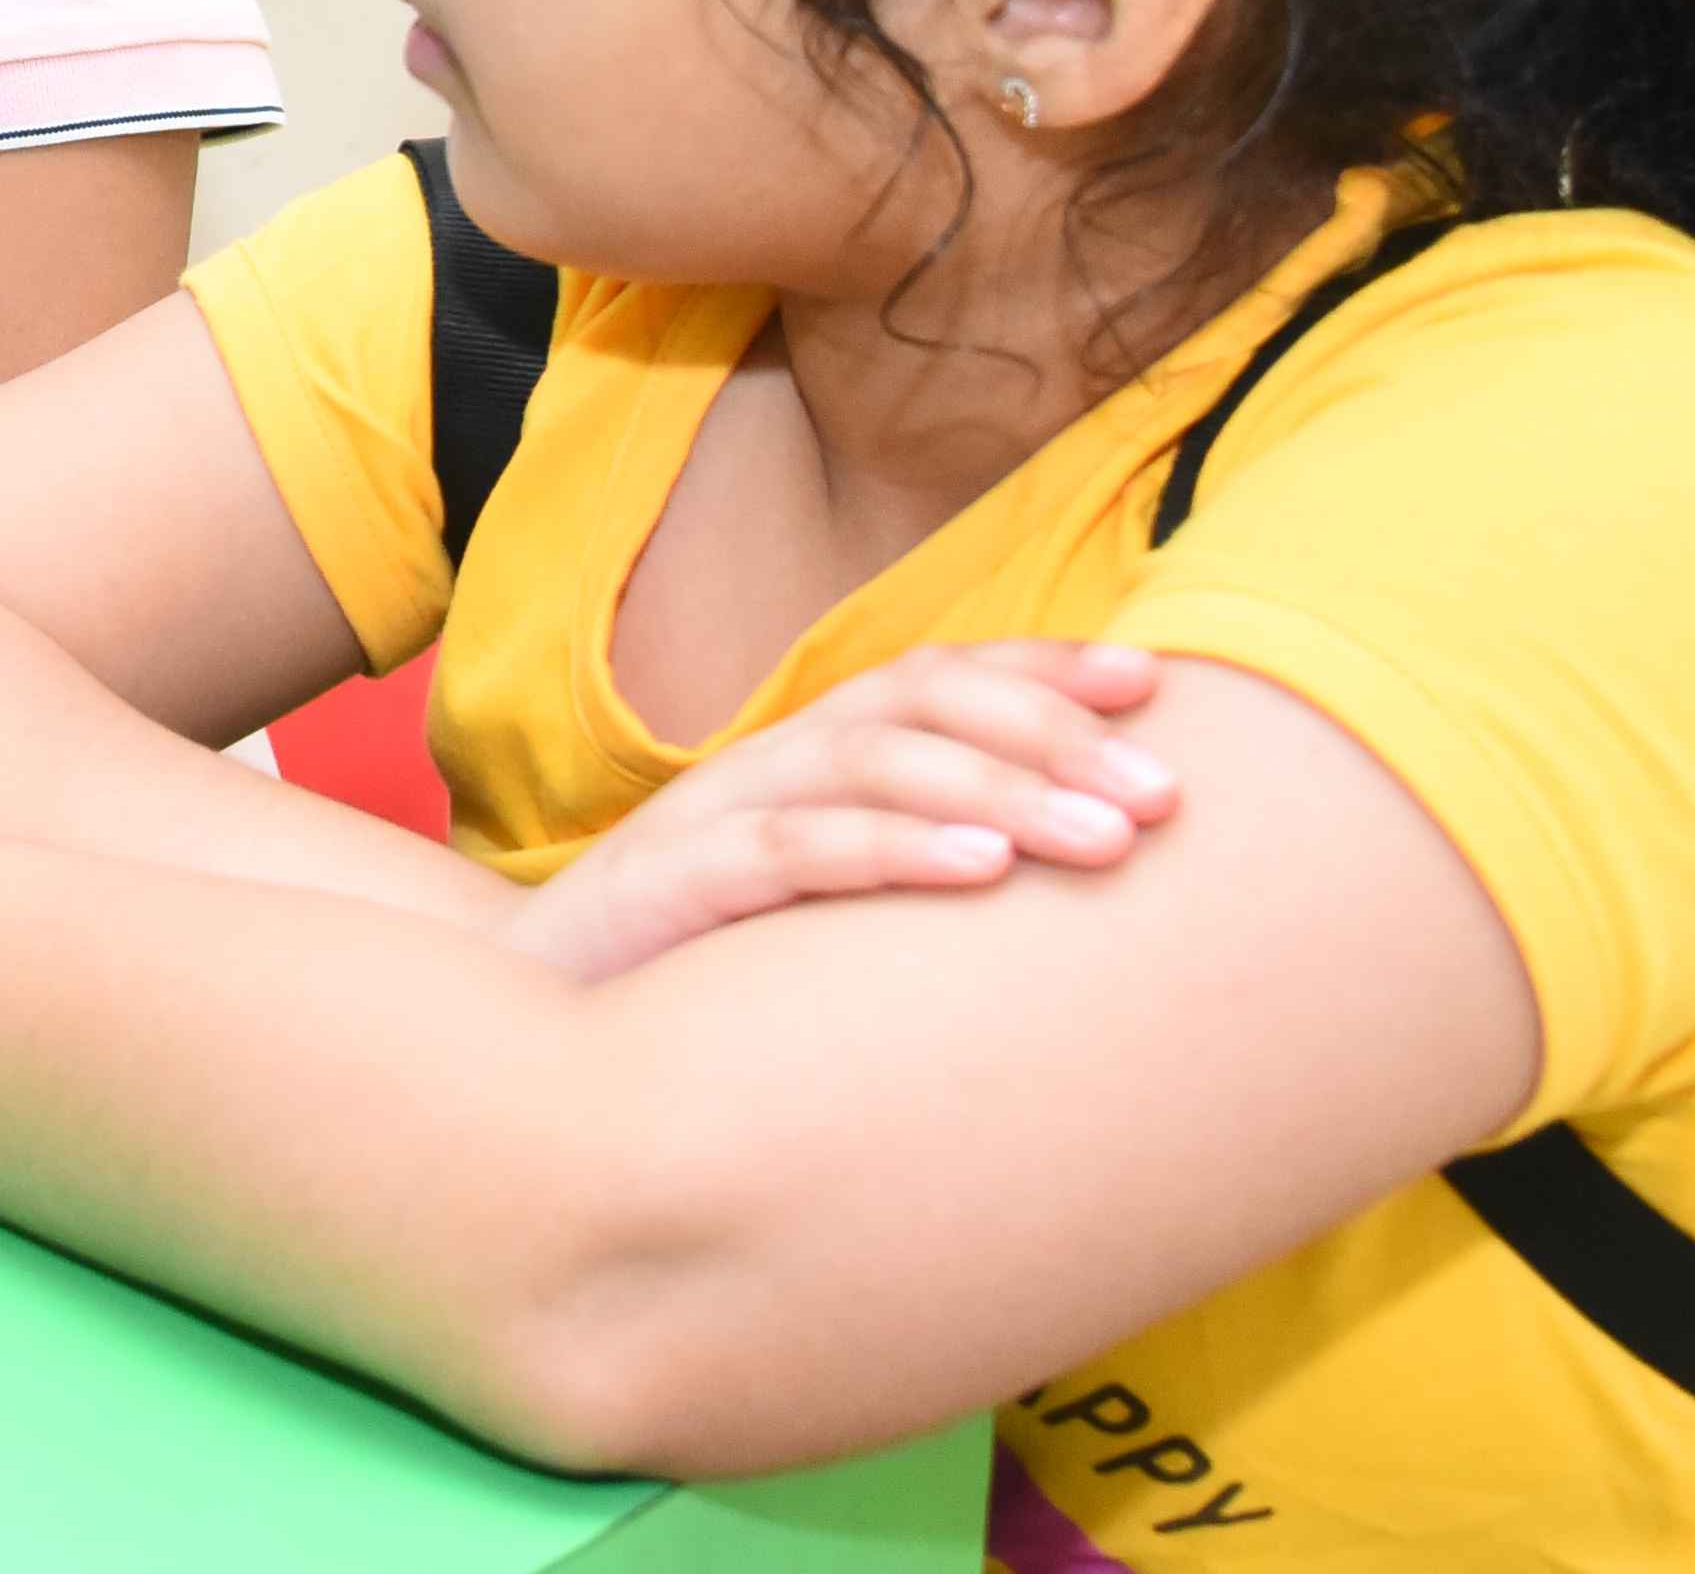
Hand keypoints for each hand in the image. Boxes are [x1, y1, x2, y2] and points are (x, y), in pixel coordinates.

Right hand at [491, 639, 1176, 984]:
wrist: (528, 1026)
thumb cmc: (698, 978)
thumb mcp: (815, 911)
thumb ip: (906, 873)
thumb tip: (1065, 881)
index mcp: (804, 760)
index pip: (933, 677)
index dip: (1039, 667)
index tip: (1153, 686)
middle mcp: (765, 766)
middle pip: (917, 703)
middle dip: (1051, 734)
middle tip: (1166, 794)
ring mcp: (714, 819)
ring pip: (869, 762)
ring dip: (1000, 788)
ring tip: (1107, 839)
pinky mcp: (673, 889)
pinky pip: (792, 851)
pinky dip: (893, 849)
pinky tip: (981, 869)